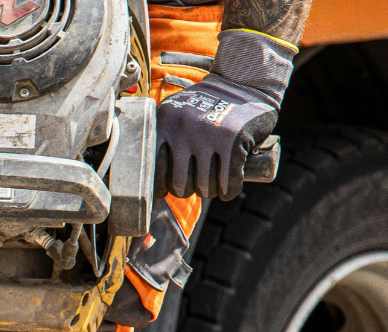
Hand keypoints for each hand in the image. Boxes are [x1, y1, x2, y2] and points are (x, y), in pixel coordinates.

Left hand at [156, 29, 295, 200]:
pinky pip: (228, 182)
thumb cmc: (206, 105)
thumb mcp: (176, 113)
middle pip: (179, 184)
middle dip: (188, 191)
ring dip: (210, 192)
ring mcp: (208, 135)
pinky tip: (228, 190)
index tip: (167, 189)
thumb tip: (143, 173)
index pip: (153, 170)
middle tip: (195, 185)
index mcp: (163, 122)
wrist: (244, 83)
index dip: (161, 186)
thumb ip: (161, 134)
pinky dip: (229, 191)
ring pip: (204, 186)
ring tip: (213, 187)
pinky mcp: (233, 141)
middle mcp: (182, 129)